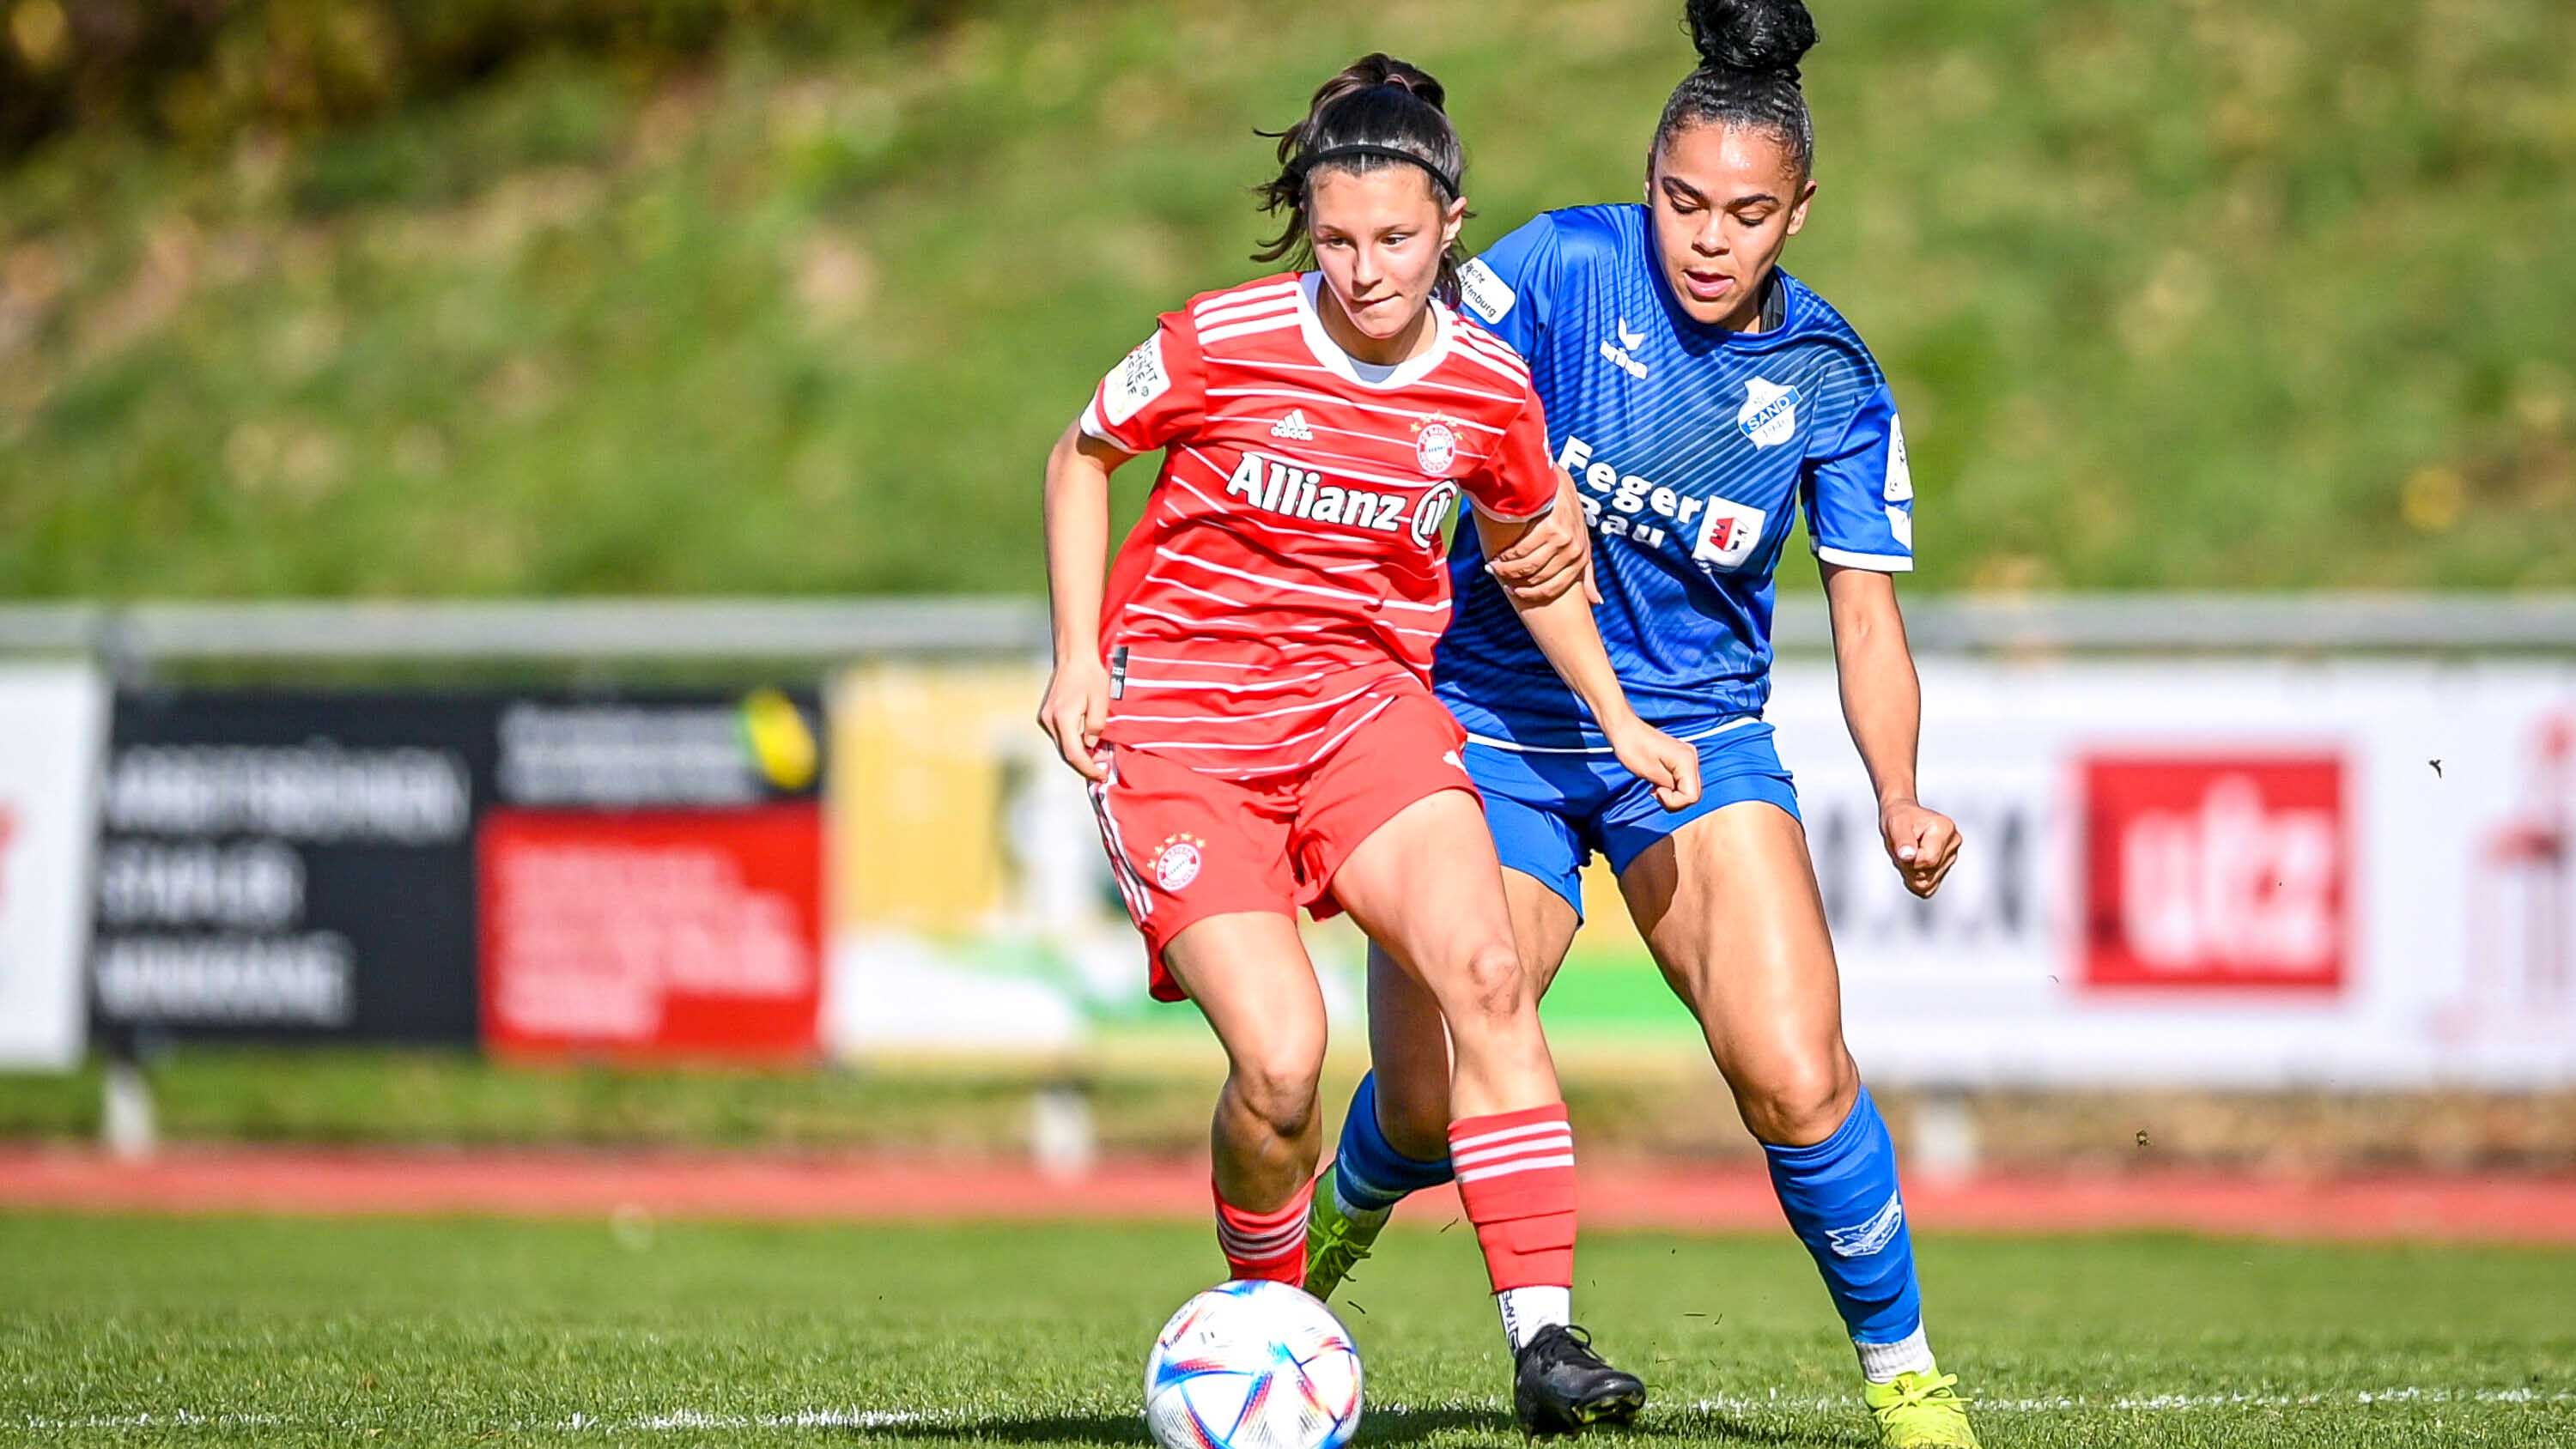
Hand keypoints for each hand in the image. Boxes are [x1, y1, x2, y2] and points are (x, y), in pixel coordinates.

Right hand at [1036, 656, 1110, 781]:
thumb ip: (1096, 726)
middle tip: (1103, 769)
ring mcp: (1045, 718)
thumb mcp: (1101, 700)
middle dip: (1085, 765)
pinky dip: (1073, 744)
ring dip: (1079, 754)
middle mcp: (1049, 721)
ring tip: (1099, 757)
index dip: (1088, 768)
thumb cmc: (1090, 675)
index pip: (1074, 754)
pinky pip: (1060, 737)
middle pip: (1066, 754)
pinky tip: (1087, 743)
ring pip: (1062, 746)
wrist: (1073, 657)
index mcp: (1063, 718)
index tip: (1102, 775)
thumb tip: (1090, 745)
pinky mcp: (1046, 716)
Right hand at [1484, 469, 1598, 605]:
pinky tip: (1499, 554)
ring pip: (1528, 566)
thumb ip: (1587, 573)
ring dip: (1507, 569)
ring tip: (1494, 566)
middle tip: (1498, 575)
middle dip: (1514, 580)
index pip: (1554, 588)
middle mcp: (1574, 551)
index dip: (1531, 593)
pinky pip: (1522, 550)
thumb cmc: (1567, 514)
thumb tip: (1597, 602)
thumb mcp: (1582, 544)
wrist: (1557, 482)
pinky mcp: (1551, 527)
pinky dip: (1508, 555)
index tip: (1514, 591)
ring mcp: (1564, 540)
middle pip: (1538, 577)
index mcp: (1581, 559)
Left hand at [1606, 718, 1701, 811]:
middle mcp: (1692, 758)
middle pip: (1693, 794)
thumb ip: (1669, 786)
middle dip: (1674, 800)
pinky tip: (1658, 782)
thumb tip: (1676, 794)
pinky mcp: (1680, 760)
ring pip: (1687, 789)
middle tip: (1655, 791)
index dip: (1674, 801)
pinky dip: (1670, 787)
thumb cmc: (1632, 747)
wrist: (1624, 729)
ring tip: (1655, 786)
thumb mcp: (1650, 772)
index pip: (1692, 796)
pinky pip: (1681, 782)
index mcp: (1687, 761)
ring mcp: (1687, 758)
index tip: (1656, 791)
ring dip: (1671, 794)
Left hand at [1879, 797, 1960, 897]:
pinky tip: (1912, 863)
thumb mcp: (1896, 824)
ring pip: (1927, 882)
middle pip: (1927, 873)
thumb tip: (1908, 855)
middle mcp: (1953, 843)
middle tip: (1903, 849)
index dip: (1909, 859)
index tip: (1903, 846)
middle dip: (1908, 866)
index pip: (1928, 860)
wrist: (1903, 817)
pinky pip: (1928, 888)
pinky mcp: (1945, 868)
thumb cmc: (1900, 818)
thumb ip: (1902, 840)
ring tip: (1908, 853)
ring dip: (1910, 872)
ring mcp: (1951, 856)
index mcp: (1946, 829)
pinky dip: (1915, 879)